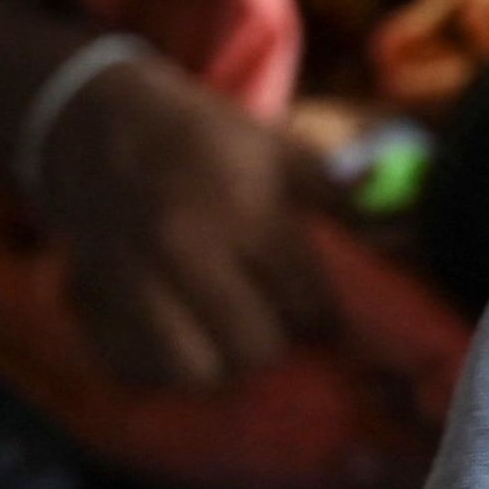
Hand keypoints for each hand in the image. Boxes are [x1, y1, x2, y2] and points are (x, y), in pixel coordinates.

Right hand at [24, 50, 341, 390]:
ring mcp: (133, 279)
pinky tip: (175, 342)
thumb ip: (337, 192)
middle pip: (255, 349)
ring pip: (195, 373)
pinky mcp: (91, 297)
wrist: (88, 115)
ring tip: (223, 337)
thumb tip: (400, 225)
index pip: (308, 304)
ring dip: (217, 363)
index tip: (321, 314)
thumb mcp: (275, 146)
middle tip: (270, 321)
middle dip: (273, 342)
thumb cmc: (198, 134)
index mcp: (244, 210)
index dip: (325, 318)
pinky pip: (135, 369)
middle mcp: (187, 249)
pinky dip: (159, 368)